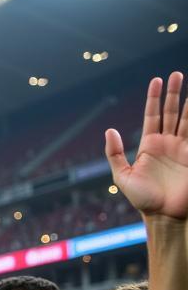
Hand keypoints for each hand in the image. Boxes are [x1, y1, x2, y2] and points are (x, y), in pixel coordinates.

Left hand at [107, 71, 187, 219]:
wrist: (164, 215)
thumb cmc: (143, 200)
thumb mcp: (123, 177)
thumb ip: (115, 154)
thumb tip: (109, 130)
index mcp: (149, 146)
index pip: (152, 115)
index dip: (154, 98)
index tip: (156, 80)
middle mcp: (167, 143)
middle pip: (171, 112)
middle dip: (173, 93)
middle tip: (175, 74)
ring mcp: (183, 148)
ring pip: (187, 118)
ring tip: (186, 81)